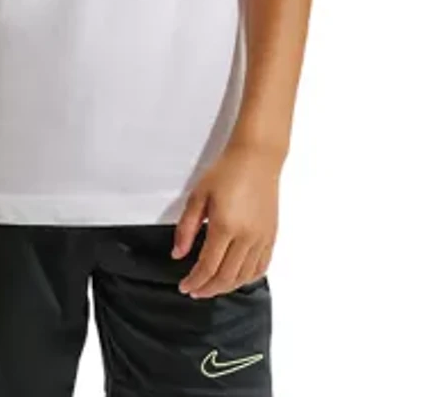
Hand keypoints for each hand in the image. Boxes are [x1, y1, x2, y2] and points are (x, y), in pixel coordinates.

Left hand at [171, 142, 280, 297]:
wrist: (256, 159)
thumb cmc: (226, 172)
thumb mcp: (198, 195)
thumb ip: (186, 227)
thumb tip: (178, 253)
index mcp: (225, 226)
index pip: (207, 266)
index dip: (194, 281)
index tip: (184, 286)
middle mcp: (246, 237)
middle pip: (226, 277)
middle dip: (208, 289)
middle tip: (195, 291)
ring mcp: (261, 238)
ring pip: (244, 276)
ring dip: (226, 287)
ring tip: (212, 287)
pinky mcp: (271, 236)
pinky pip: (261, 267)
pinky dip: (247, 278)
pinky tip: (236, 278)